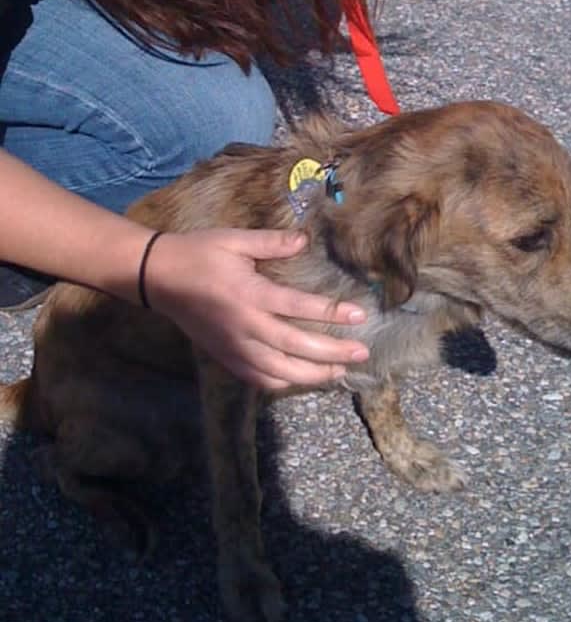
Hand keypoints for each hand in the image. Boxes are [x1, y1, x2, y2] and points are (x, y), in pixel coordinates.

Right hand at [141, 228, 368, 390]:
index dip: (330, 312)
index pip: (298, 307)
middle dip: (332, 353)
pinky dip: (283, 382)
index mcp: (249, 294)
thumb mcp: (235, 240)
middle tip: (361, 354)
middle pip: (295, 347)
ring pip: (279, 371)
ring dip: (313, 375)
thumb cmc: (199, 254)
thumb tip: (304, 239)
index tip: (359, 316)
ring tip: (340, 372)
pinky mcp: (225, 357)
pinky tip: (302, 378)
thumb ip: (271, 242)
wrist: (158, 278)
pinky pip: (258, 378)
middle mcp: (244, 326)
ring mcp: (234, 347)